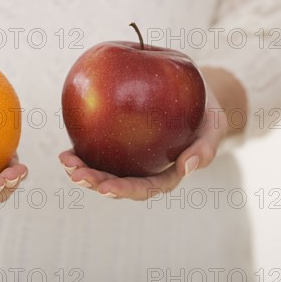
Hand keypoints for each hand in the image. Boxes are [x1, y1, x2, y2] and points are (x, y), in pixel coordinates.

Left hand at [59, 88, 228, 200]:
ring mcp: (129, 157)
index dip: (124, 190)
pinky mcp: (117, 141)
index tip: (105, 188)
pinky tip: (66, 150)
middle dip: (95, 182)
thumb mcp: (215, 125)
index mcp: (167, 173)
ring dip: (82, 170)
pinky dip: (81, 152)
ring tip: (65, 162)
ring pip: (103, 169)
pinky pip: (97, 149)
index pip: (144, 187)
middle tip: (76, 174)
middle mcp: (144, 169)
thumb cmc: (206, 111)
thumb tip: (188, 168)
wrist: (195, 91)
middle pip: (117, 182)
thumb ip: (206, 147)